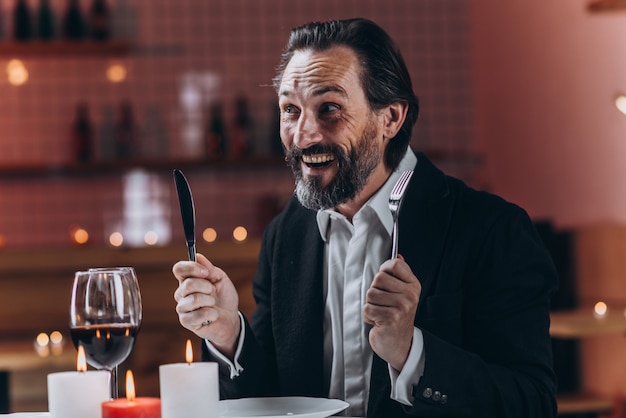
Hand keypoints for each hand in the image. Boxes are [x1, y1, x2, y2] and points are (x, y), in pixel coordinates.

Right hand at [173, 253, 239, 357]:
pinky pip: (199, 314)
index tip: (206, 272)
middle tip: (213, 291)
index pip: (178, 269)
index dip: (191, 268)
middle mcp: (181, 293)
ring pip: (193, 299)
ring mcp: (182, 308)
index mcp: (188, 280)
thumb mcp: (220, 279)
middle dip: (206, 287)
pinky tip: (212, 316)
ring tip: (213, 304)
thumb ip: (210, 268)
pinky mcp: (186, 322)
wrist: (231, 318)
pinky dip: (211, 314)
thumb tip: (198, 256)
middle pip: (188, 284)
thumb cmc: (223, 297)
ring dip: (210, 301)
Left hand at [363, 255, 420, 371]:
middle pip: (379, 278)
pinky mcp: (390, 319)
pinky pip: (367, 308)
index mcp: (413, 286)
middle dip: (374, 290)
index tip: (384, 281)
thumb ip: (399, 275)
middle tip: (382, 302)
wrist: (399, 343)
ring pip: (371, 293)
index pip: (395, 264)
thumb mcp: (403, 294)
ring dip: (370, 305)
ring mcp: (402, 307)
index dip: (384, 270)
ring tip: (380, 312)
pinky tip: (377, 321)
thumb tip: (398, 255)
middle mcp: (410, 295)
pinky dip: (368, 316)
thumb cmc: (397, 316)